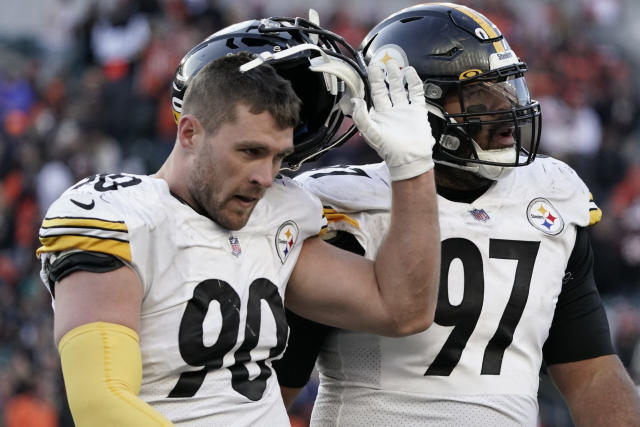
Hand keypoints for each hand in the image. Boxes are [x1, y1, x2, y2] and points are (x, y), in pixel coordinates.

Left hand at [351, 61, 434, 180]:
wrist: (410, 158)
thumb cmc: (389, 149)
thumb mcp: (371, 133)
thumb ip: (361, 118)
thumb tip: (356, 102)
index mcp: (379, 115)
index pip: (375, 93)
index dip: (373, 80)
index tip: (371, 67)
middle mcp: (391, 111)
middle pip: (387, 88)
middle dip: (384, 75)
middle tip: (382, 62)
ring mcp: (405, 110)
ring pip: (401, 89)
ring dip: (398, 76)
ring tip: (395, 64)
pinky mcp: (417, 112)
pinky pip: (416, 93)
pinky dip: (414, 82)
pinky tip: (411, 73)